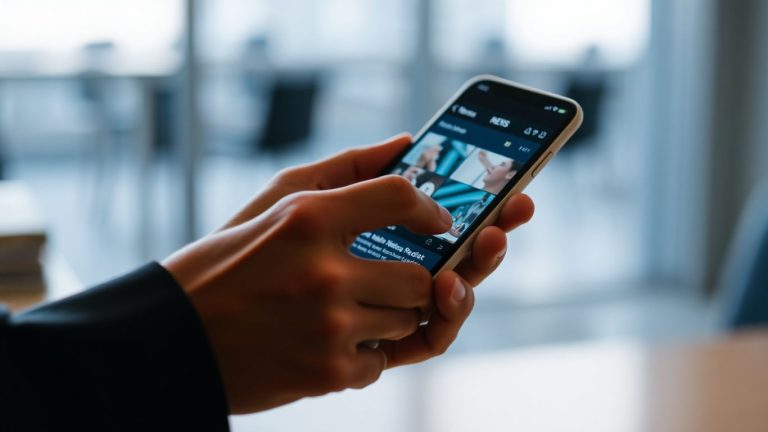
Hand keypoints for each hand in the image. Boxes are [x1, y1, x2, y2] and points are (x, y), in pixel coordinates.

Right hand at [162, 134, 533, 412]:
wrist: (171, 338)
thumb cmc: (226, 262)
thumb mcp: (273, 202)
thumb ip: (345, 168)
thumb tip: (404, 144)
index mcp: (308, 218)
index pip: (400, 196)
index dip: (428, 210)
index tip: (436, 222)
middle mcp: (323, 272)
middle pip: (418, 276)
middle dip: (412, 280)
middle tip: (386, 279)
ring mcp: (328, 327)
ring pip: (407, 320)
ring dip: (388, 317)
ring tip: (346, 310)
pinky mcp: (325, 374)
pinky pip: (380, 363)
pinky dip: (362, 354)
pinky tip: (325, 341)